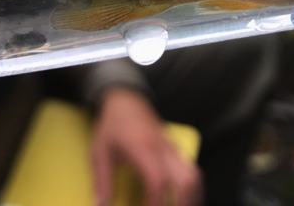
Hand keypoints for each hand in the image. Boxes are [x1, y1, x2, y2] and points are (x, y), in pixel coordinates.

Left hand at [91, 87, 201, 205]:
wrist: (125, 98)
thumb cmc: (112, 125)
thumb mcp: (100, 152)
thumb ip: (102, 181)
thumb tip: (100, 205)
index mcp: (143, 150)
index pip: (158, 180)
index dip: (156, 202)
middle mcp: (162, 149)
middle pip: (185, 181)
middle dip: (181, 203)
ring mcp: (172, 147)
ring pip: (194, 175)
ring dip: (191, 196)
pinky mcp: (174, 147)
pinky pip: (191, 168)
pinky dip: (192, 187)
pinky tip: (184, 198)